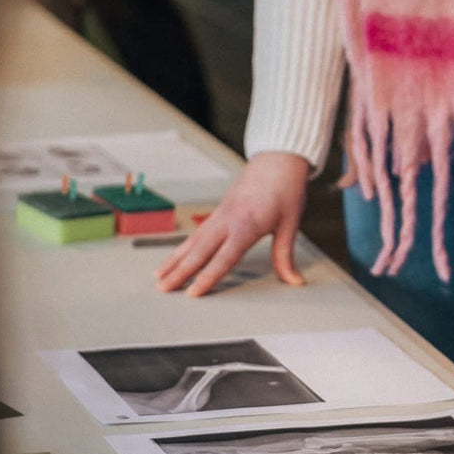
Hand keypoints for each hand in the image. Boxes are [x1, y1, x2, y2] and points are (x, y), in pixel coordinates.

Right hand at [156, 150, 308, 296]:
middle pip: (199, 251)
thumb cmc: (286, 189)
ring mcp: (221, 214)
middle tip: (162, 290)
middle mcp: (228, 220)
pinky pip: (197, 232)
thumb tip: (295, 281)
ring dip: (174, 260)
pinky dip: (183, 247)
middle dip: (179, 272)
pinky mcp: (219, 210)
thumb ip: (285, 256)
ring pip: (193, 241)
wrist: (279, 159)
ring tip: (158, 277)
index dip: (207, 277)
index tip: (192, 294)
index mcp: (247, 225)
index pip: (223, 258)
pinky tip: (174, 257)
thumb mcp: (290, 224)